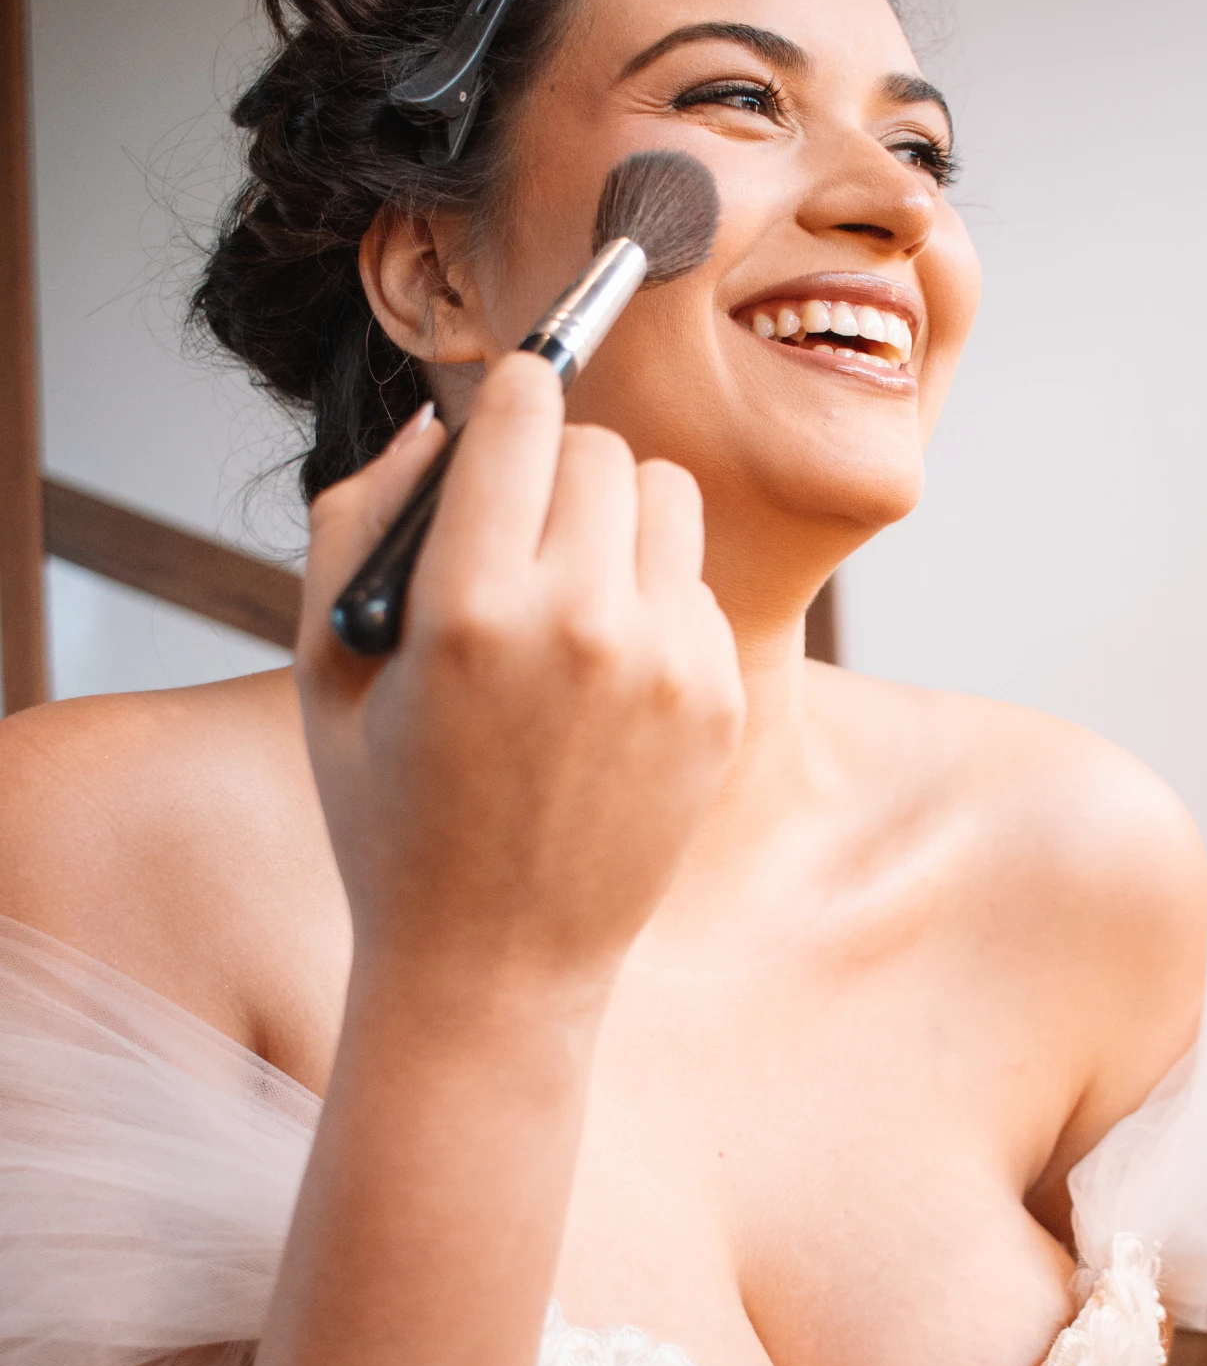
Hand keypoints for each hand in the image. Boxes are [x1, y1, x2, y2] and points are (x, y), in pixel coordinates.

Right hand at [296, 354, 744, 996]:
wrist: (493, 964)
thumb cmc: (392, 819)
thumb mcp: (326, 670)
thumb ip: (360, 518)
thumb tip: (437, 423)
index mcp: (470, 608)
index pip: (527, 413)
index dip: (511, 401)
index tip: (506, 415)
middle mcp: (583, 626)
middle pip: (603, 447)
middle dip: (557, 467)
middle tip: (522, 528)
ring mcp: (667, 668)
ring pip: (669, 500)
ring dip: (619, 520)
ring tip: (571, 591)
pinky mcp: (719, 704)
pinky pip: (699, 586)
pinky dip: (657, 600)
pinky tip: (607, 673)